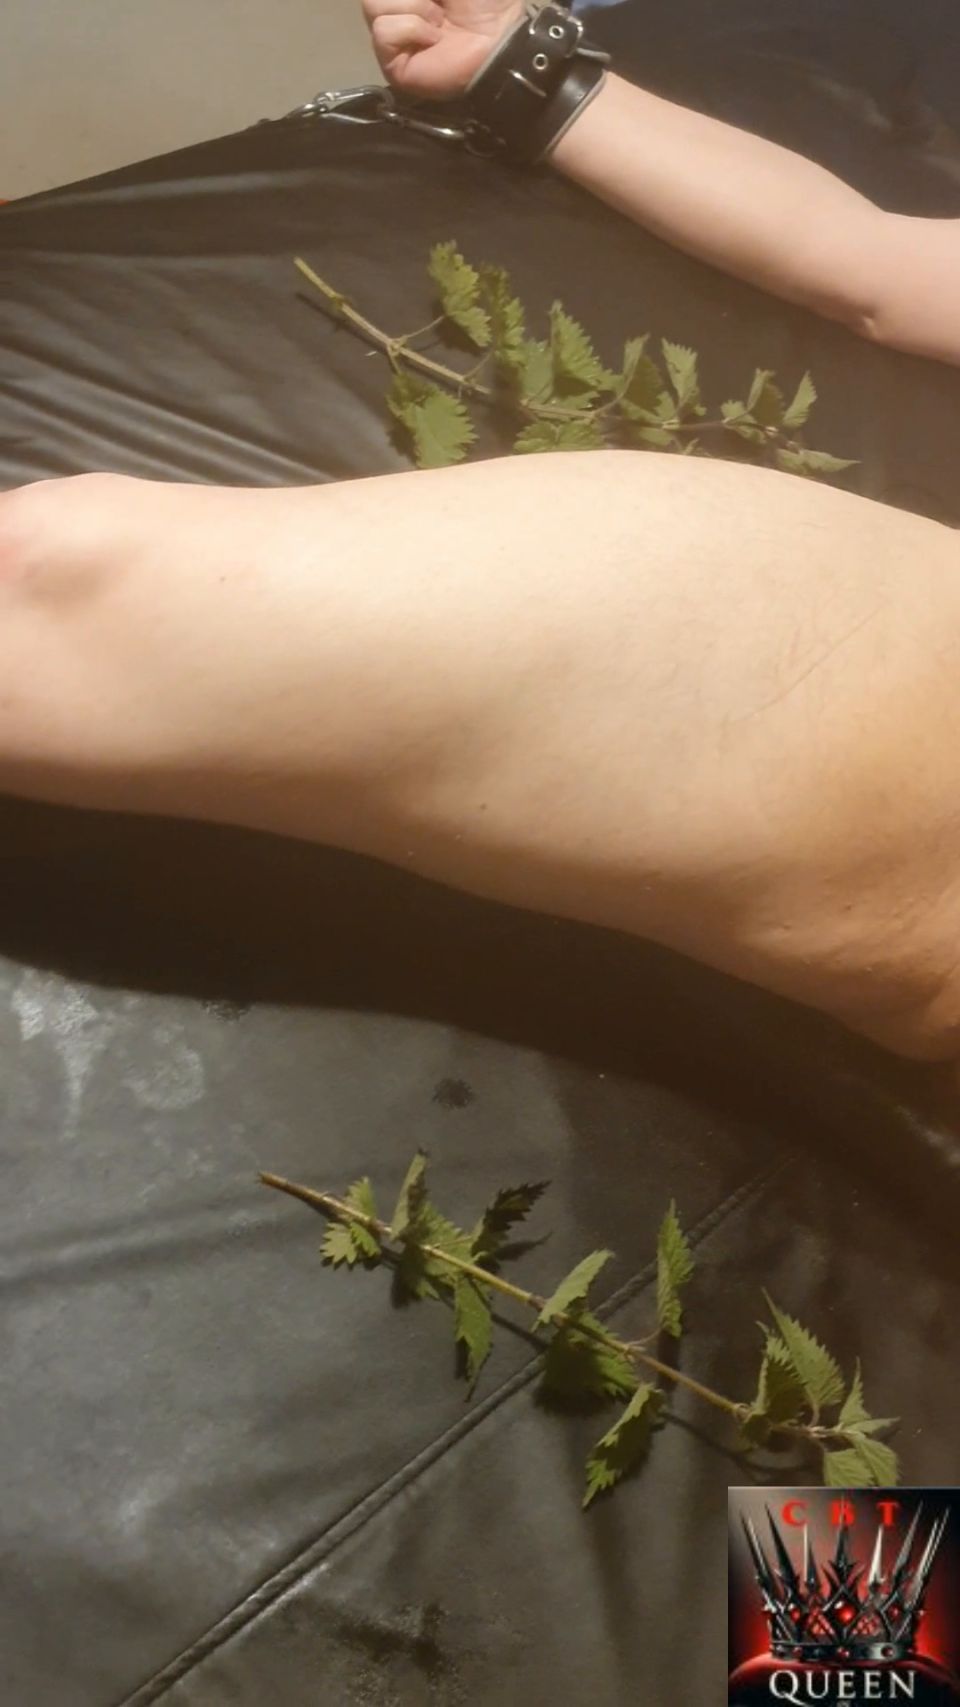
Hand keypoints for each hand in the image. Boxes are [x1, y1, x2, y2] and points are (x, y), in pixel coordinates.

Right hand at [361, 0, 524, 99]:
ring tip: (438, 21)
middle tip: (438, 3)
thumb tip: (410, 2)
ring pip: (372, 6)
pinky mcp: (392, 64)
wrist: (499, 35)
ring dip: (413, 7)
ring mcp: (392, 38)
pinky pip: (383, 31)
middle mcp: (395, 11)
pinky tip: (433, 39)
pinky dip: (411, 29)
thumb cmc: (483, 0)